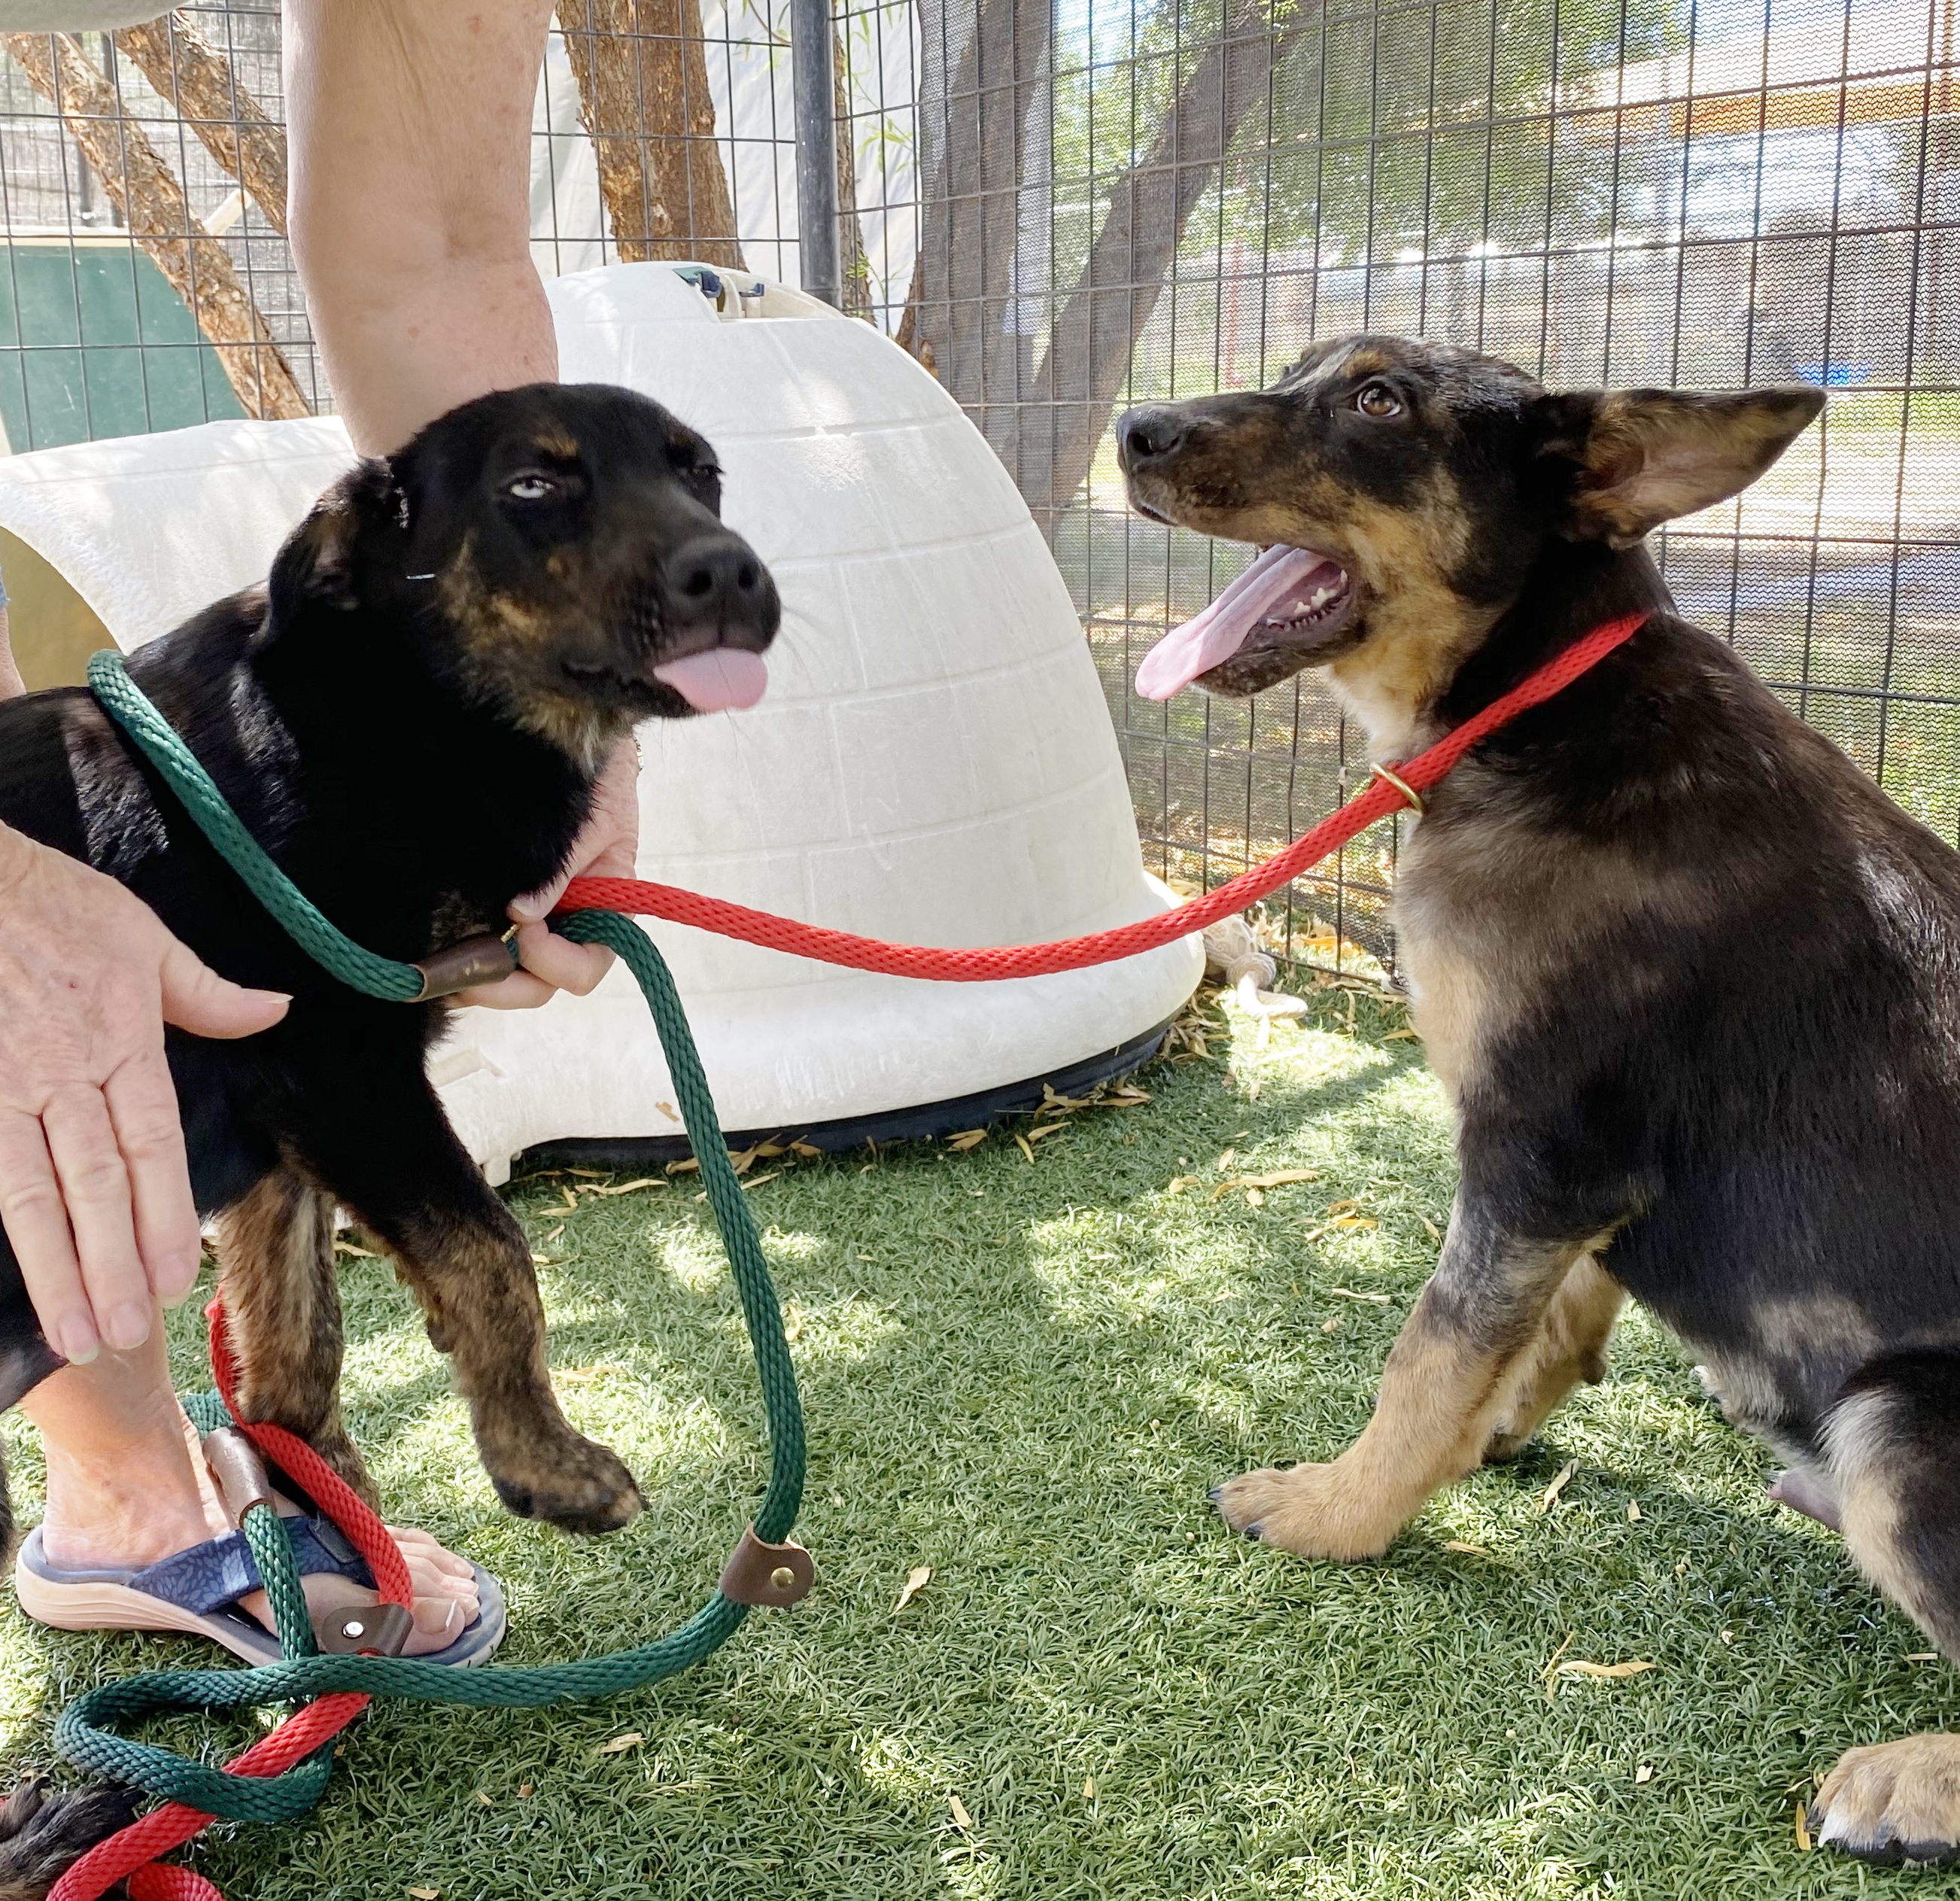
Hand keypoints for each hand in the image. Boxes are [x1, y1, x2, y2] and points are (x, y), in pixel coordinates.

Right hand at [0, 826, 289, 1362]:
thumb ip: (206, 995)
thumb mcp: (147, 940)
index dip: (161, 1216)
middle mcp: (62, 1076)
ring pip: (28, 1194)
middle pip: (91, 1186)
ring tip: (76, 1333)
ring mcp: (5, 1087)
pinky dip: (3, 1228)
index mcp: (119, 1045)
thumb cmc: (60, 907)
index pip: (149, 1148)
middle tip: (126, 1333)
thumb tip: (273, 1011)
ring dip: (54, 1268)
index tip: (173, 1276)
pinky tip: (19, 1278)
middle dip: (109, 1266)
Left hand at [458, 735, 639, 1008]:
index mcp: (605, 913)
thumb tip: (521, 914)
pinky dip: (462, 956)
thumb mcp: (592, 824)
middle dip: (504, 984)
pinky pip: (483, 946)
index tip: (524, 927)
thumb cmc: (599, 786)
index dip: (554, 961)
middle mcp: (568, 928)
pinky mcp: (500, 909)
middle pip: (542, 985)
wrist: (576, 747)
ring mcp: (534, 922)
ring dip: (477, 977)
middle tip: (464, 972)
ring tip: (439, 970)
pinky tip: (435, 954)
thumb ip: (561, 871)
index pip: (586, 965)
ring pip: (508, 975)